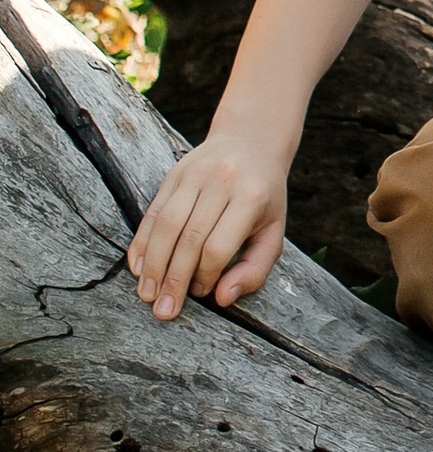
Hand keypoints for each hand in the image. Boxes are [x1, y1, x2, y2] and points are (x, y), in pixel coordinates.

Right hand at [128, 136, 287, 319]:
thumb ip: (255, 269)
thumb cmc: (264, 197)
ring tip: (147, 294)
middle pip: (189, 238)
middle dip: (173, 280)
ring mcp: (194, 175)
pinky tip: (139, 267)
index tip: (202, 292)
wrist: (251, 140)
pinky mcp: (173, 174)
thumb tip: (223, 299)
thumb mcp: (274, 231)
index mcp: (251, 197)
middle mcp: (221, 182)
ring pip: (165, 225)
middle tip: (163, 311)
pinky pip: (153, 212)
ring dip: (153, 264)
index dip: (206, 276)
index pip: (218, 246)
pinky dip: (143, 242)